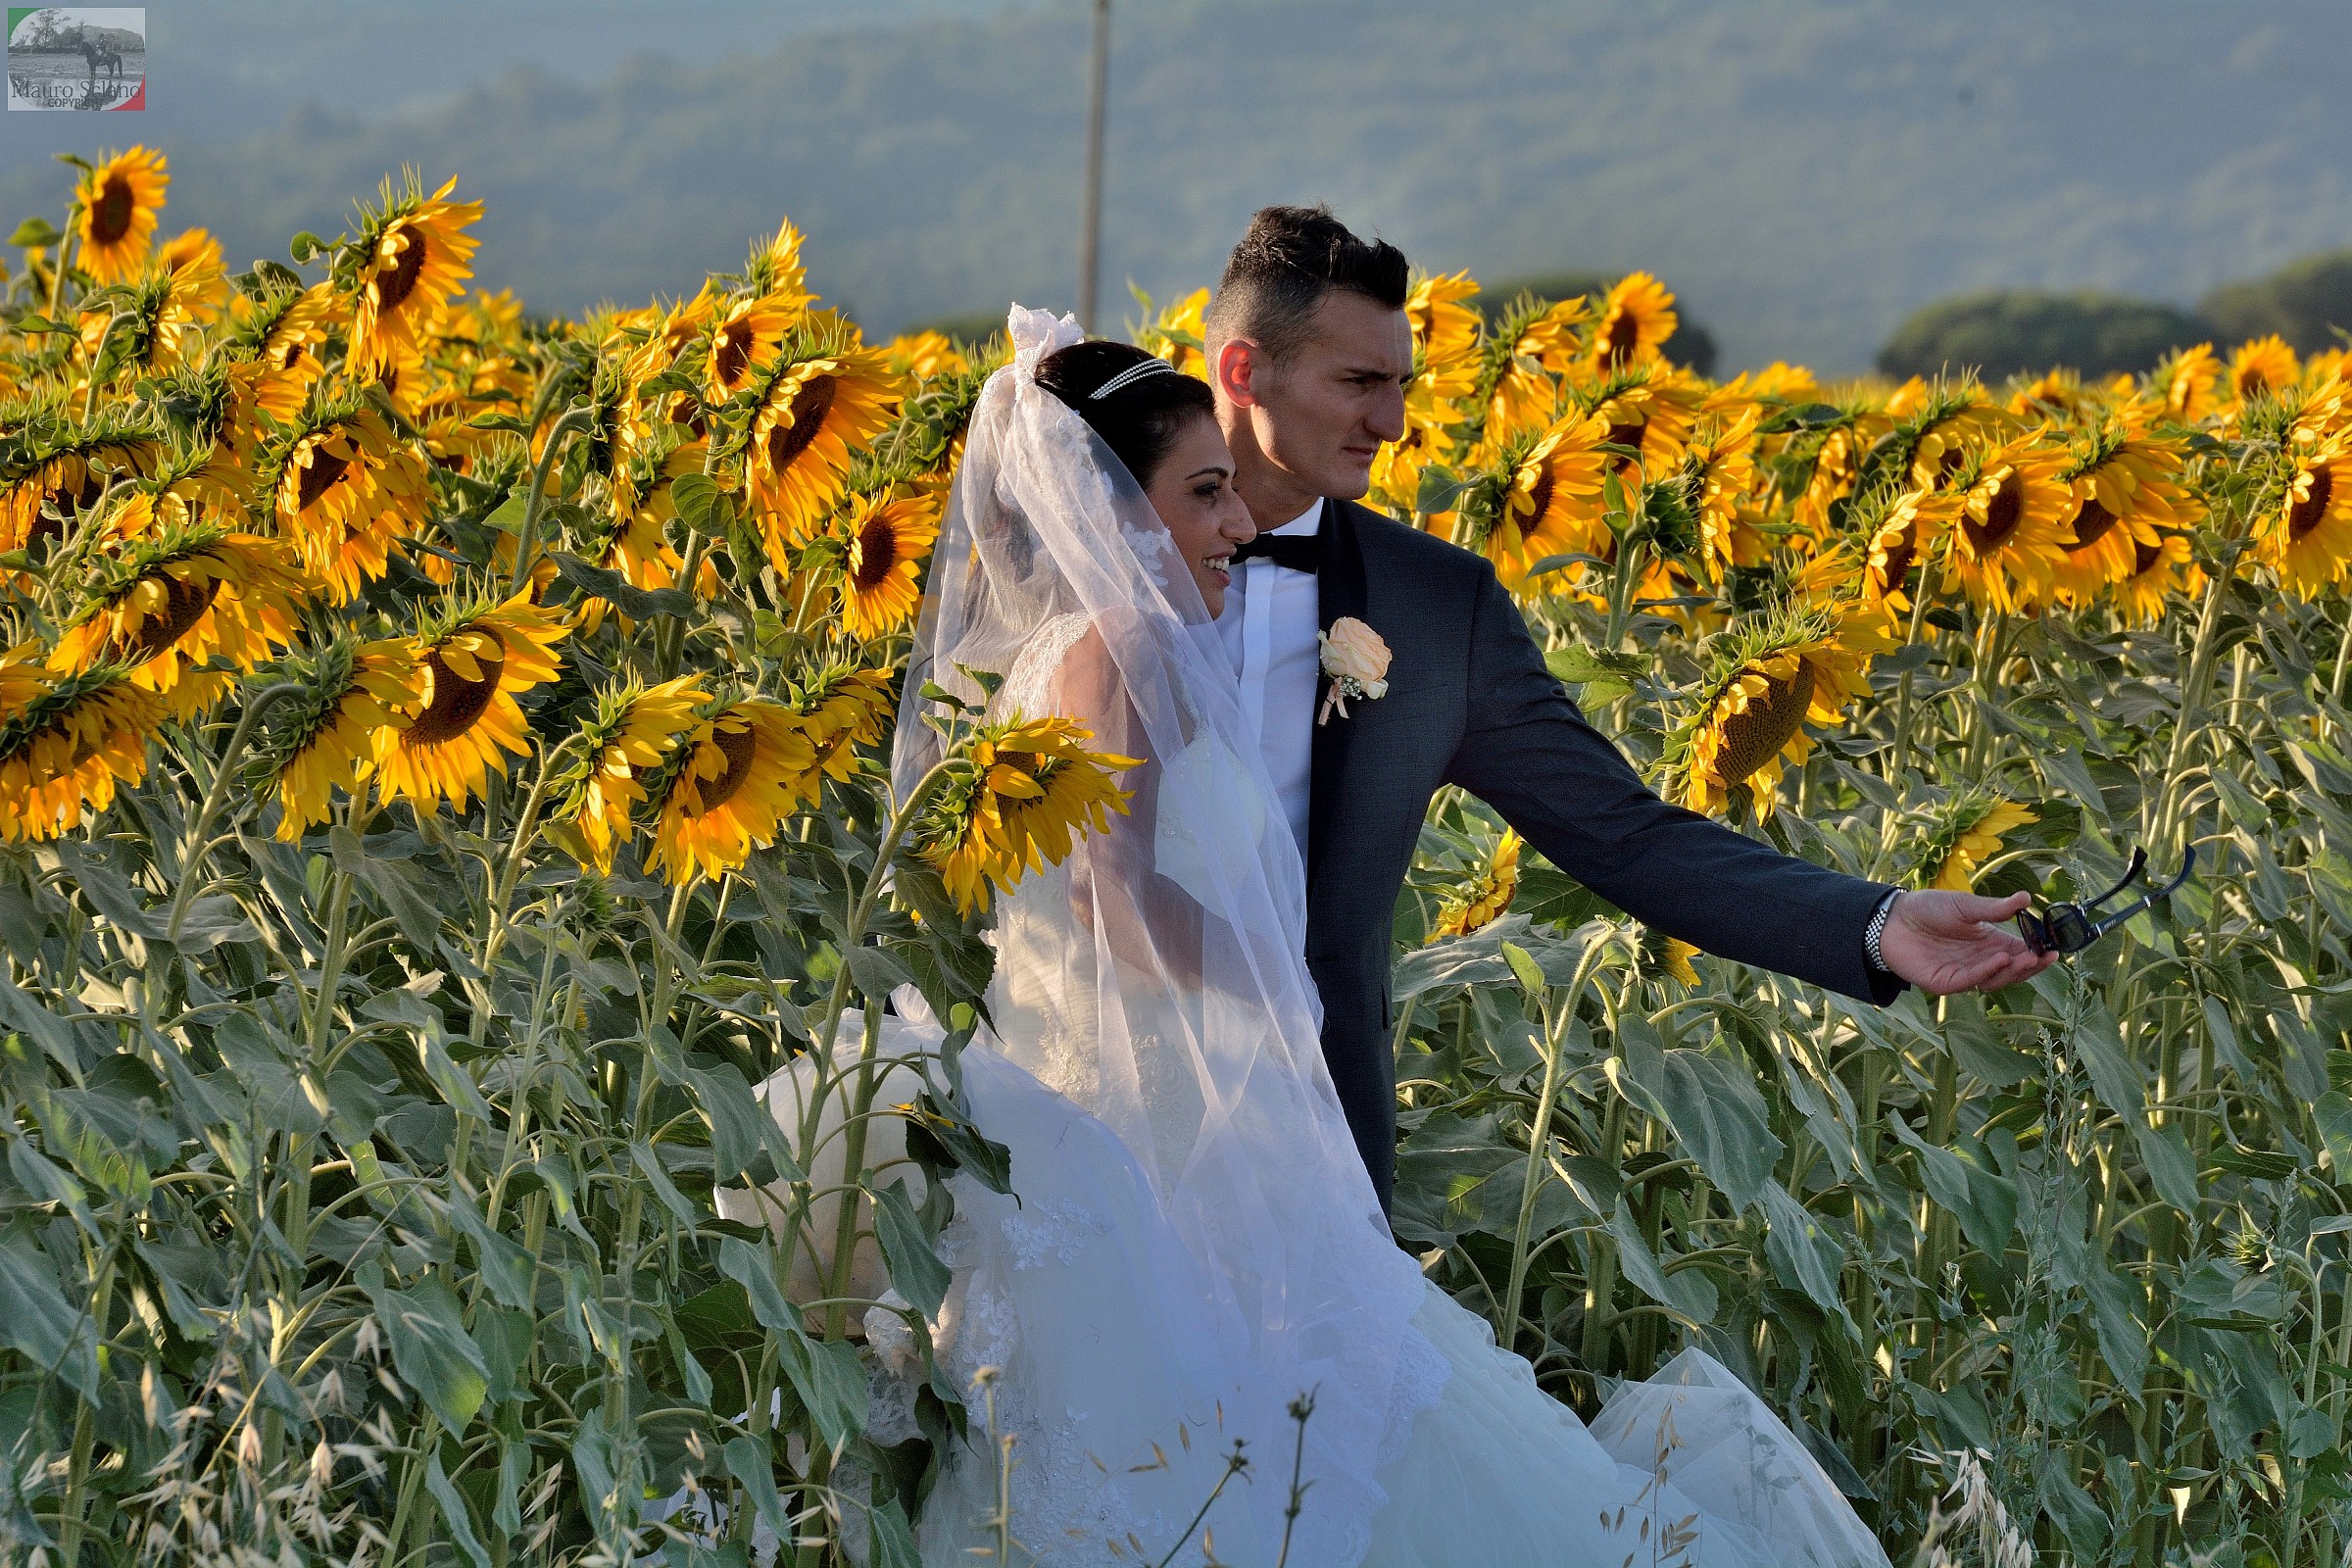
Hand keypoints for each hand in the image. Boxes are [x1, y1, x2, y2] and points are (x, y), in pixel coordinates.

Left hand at [1876, 889, 2059, 994]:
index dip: (2038, 954)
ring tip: (2026, 957)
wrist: (1893, 918)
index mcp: (1990, 942)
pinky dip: (1987, 972)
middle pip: (2012, 971)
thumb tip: (2026, 898)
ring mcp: (1964, 973)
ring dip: (2013, 971)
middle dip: (2031, 966)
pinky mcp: (1945, 983)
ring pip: (1995, 980)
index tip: (2055, 950)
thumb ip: (1995, 908)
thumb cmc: (1928, 908)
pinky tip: (2000, 960)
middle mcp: (1980, 961)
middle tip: (2046, 956)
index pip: (2020, 953)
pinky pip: (1970, 981)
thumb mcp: (1965, 905)